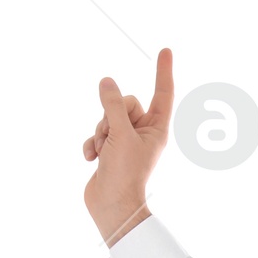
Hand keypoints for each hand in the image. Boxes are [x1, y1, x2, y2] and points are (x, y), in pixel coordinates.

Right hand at [83, 47, 173, 242]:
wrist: (112, 207)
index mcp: (157, 129)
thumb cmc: (125, 175)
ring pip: (107, 117)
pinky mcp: (109, 151)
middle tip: (111, 136)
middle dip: (111, 115)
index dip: (163, 71)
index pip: (163, 93)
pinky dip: (91, 144)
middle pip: (124, 102)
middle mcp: (143, 133)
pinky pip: (96, 133)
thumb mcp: (120, 134)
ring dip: (99, 132)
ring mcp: (125, 142)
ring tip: (104, 152)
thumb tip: (106, 82)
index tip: (165, 50)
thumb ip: (113, 105)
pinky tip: (92, 158)